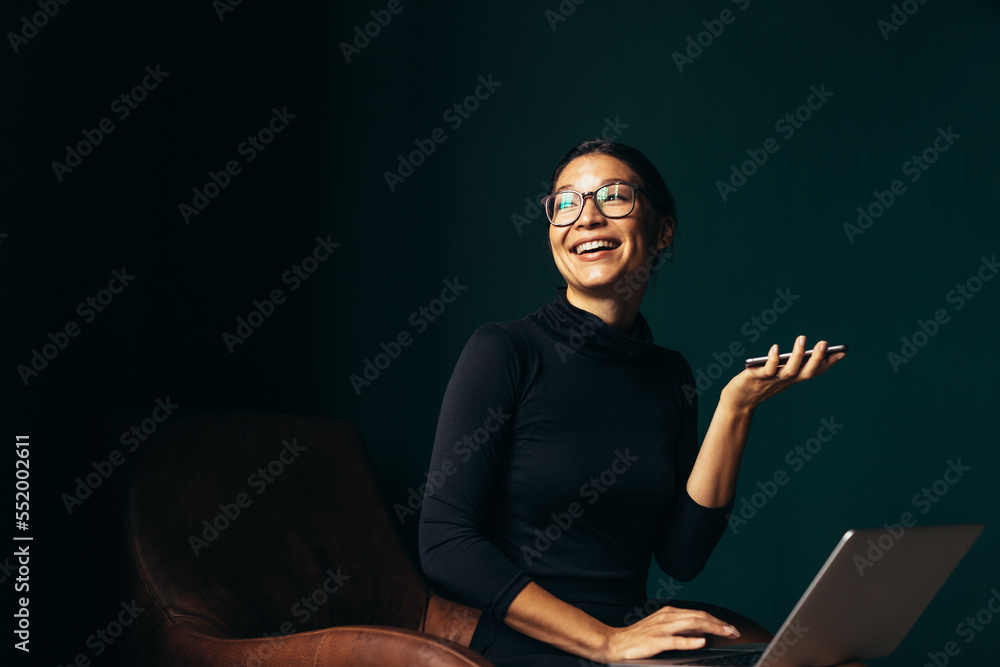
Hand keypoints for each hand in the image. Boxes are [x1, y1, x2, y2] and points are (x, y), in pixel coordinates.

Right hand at [600, 605, 740, 661]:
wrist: (615, 643)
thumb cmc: (638, 639)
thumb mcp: (661, 629)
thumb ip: (679, 629)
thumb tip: (701, 633)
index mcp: (668, 613)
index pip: (698, 614)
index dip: (717, 620)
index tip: (731, 628)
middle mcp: (666, 617)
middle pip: (698, 617)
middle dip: (719, 623)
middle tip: (735, 631)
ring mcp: (660, 628)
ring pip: (691, 624)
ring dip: (711, 628)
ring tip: (726, 633)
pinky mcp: (654, 641)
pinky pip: (675, 640)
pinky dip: (690, 641)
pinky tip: (701, 642)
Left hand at [721, 336, 845, 412]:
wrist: (739, 399)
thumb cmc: (759, 382)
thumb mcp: (778, 372)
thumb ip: (790, 362)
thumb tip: (803, 345)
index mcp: (793, 378)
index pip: (814, 371)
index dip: (828, 363)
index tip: (842, 351)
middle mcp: (786, 380)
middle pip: (806, 372)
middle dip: (817, 359)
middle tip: (824, 343)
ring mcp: (772, 380)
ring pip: (789, 371)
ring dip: (797, 355)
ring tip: (802, 339)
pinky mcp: (757, 378)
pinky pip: (767, 370)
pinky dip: (772, 359)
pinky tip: (775, 348)